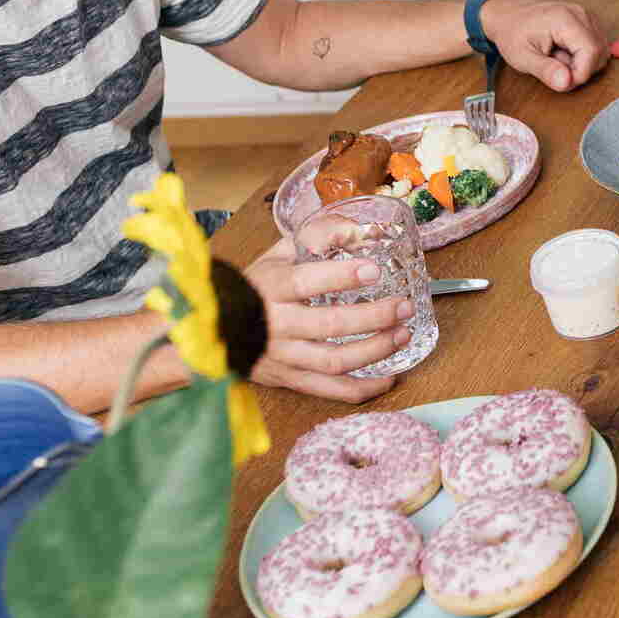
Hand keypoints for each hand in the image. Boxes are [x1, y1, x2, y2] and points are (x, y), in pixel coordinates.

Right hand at [242, 236, 408, 402]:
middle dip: (373, 316)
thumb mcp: (277, 255)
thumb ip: (315, 239)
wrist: (215, 329)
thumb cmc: (255, 288)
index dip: (341, 277)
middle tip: (404, 306)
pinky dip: (362, 388)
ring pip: (334, 360)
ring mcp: (283, 356)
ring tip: (403, 335)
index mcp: (271, 288)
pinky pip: (329, 390)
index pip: (306, 282)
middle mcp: (277, 325)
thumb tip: (354, 227)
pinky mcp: (289, 380)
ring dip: (375, 350)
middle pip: (330, 324)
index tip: (373, 270)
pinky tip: (388, 377)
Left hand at [479, 0, 605, 91]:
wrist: (507, 16)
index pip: (592, 53)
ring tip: (557, 58)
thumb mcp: (522, 57)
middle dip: (581, 70)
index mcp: (565, 19)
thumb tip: (566, 83)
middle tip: (555, 69)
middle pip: (600, 52)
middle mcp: (580, 13)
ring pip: (601, 51)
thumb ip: (546, 71)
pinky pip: (596, 45)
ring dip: (582, 63)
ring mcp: (585, 15)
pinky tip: (563, 53)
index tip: (561, 80)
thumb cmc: (512, 33)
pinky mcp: (587, 21)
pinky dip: (583, 56)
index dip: (580, 74)